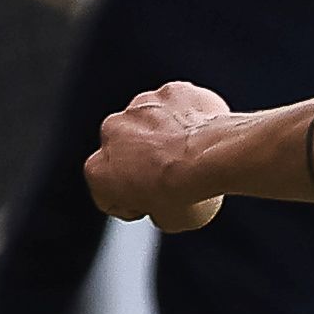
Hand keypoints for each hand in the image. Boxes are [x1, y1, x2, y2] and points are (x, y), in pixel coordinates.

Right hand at [84, 83, 234, 232]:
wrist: (215, 159)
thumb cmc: (189, 193)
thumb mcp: (168, 222)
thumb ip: (155, 209)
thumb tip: (165, 203)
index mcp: (98, 170)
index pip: (107, 192)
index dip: (132, 202)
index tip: (153, 204)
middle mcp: (111, 132)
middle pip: (125, 151)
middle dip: (144, 162)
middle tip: (174, 179)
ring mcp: (141, 105)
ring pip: (150, 124)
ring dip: (165, 137)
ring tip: (193, 158)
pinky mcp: (171, 91)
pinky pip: (178, 106)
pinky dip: (189, 117)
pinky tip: (205, 134)